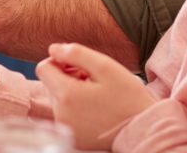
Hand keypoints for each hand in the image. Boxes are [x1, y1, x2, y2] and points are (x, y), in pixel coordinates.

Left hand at [36, 42, 153, 149]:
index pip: (43, 68)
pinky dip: (75, 106)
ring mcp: (66, 128)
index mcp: (66, 95)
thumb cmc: (126, 95)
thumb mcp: (105, 66)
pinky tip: (95, 106)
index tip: (79, 66)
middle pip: (50, 83)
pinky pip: (65, 113)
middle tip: (92, 79)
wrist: (143, 128)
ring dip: (71, 90)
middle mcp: (61, 114)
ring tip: (95, 93)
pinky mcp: (73, 138)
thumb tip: (53, 48)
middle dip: (67, 75)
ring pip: (57, 97)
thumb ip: (76, 53)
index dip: (59, 61)